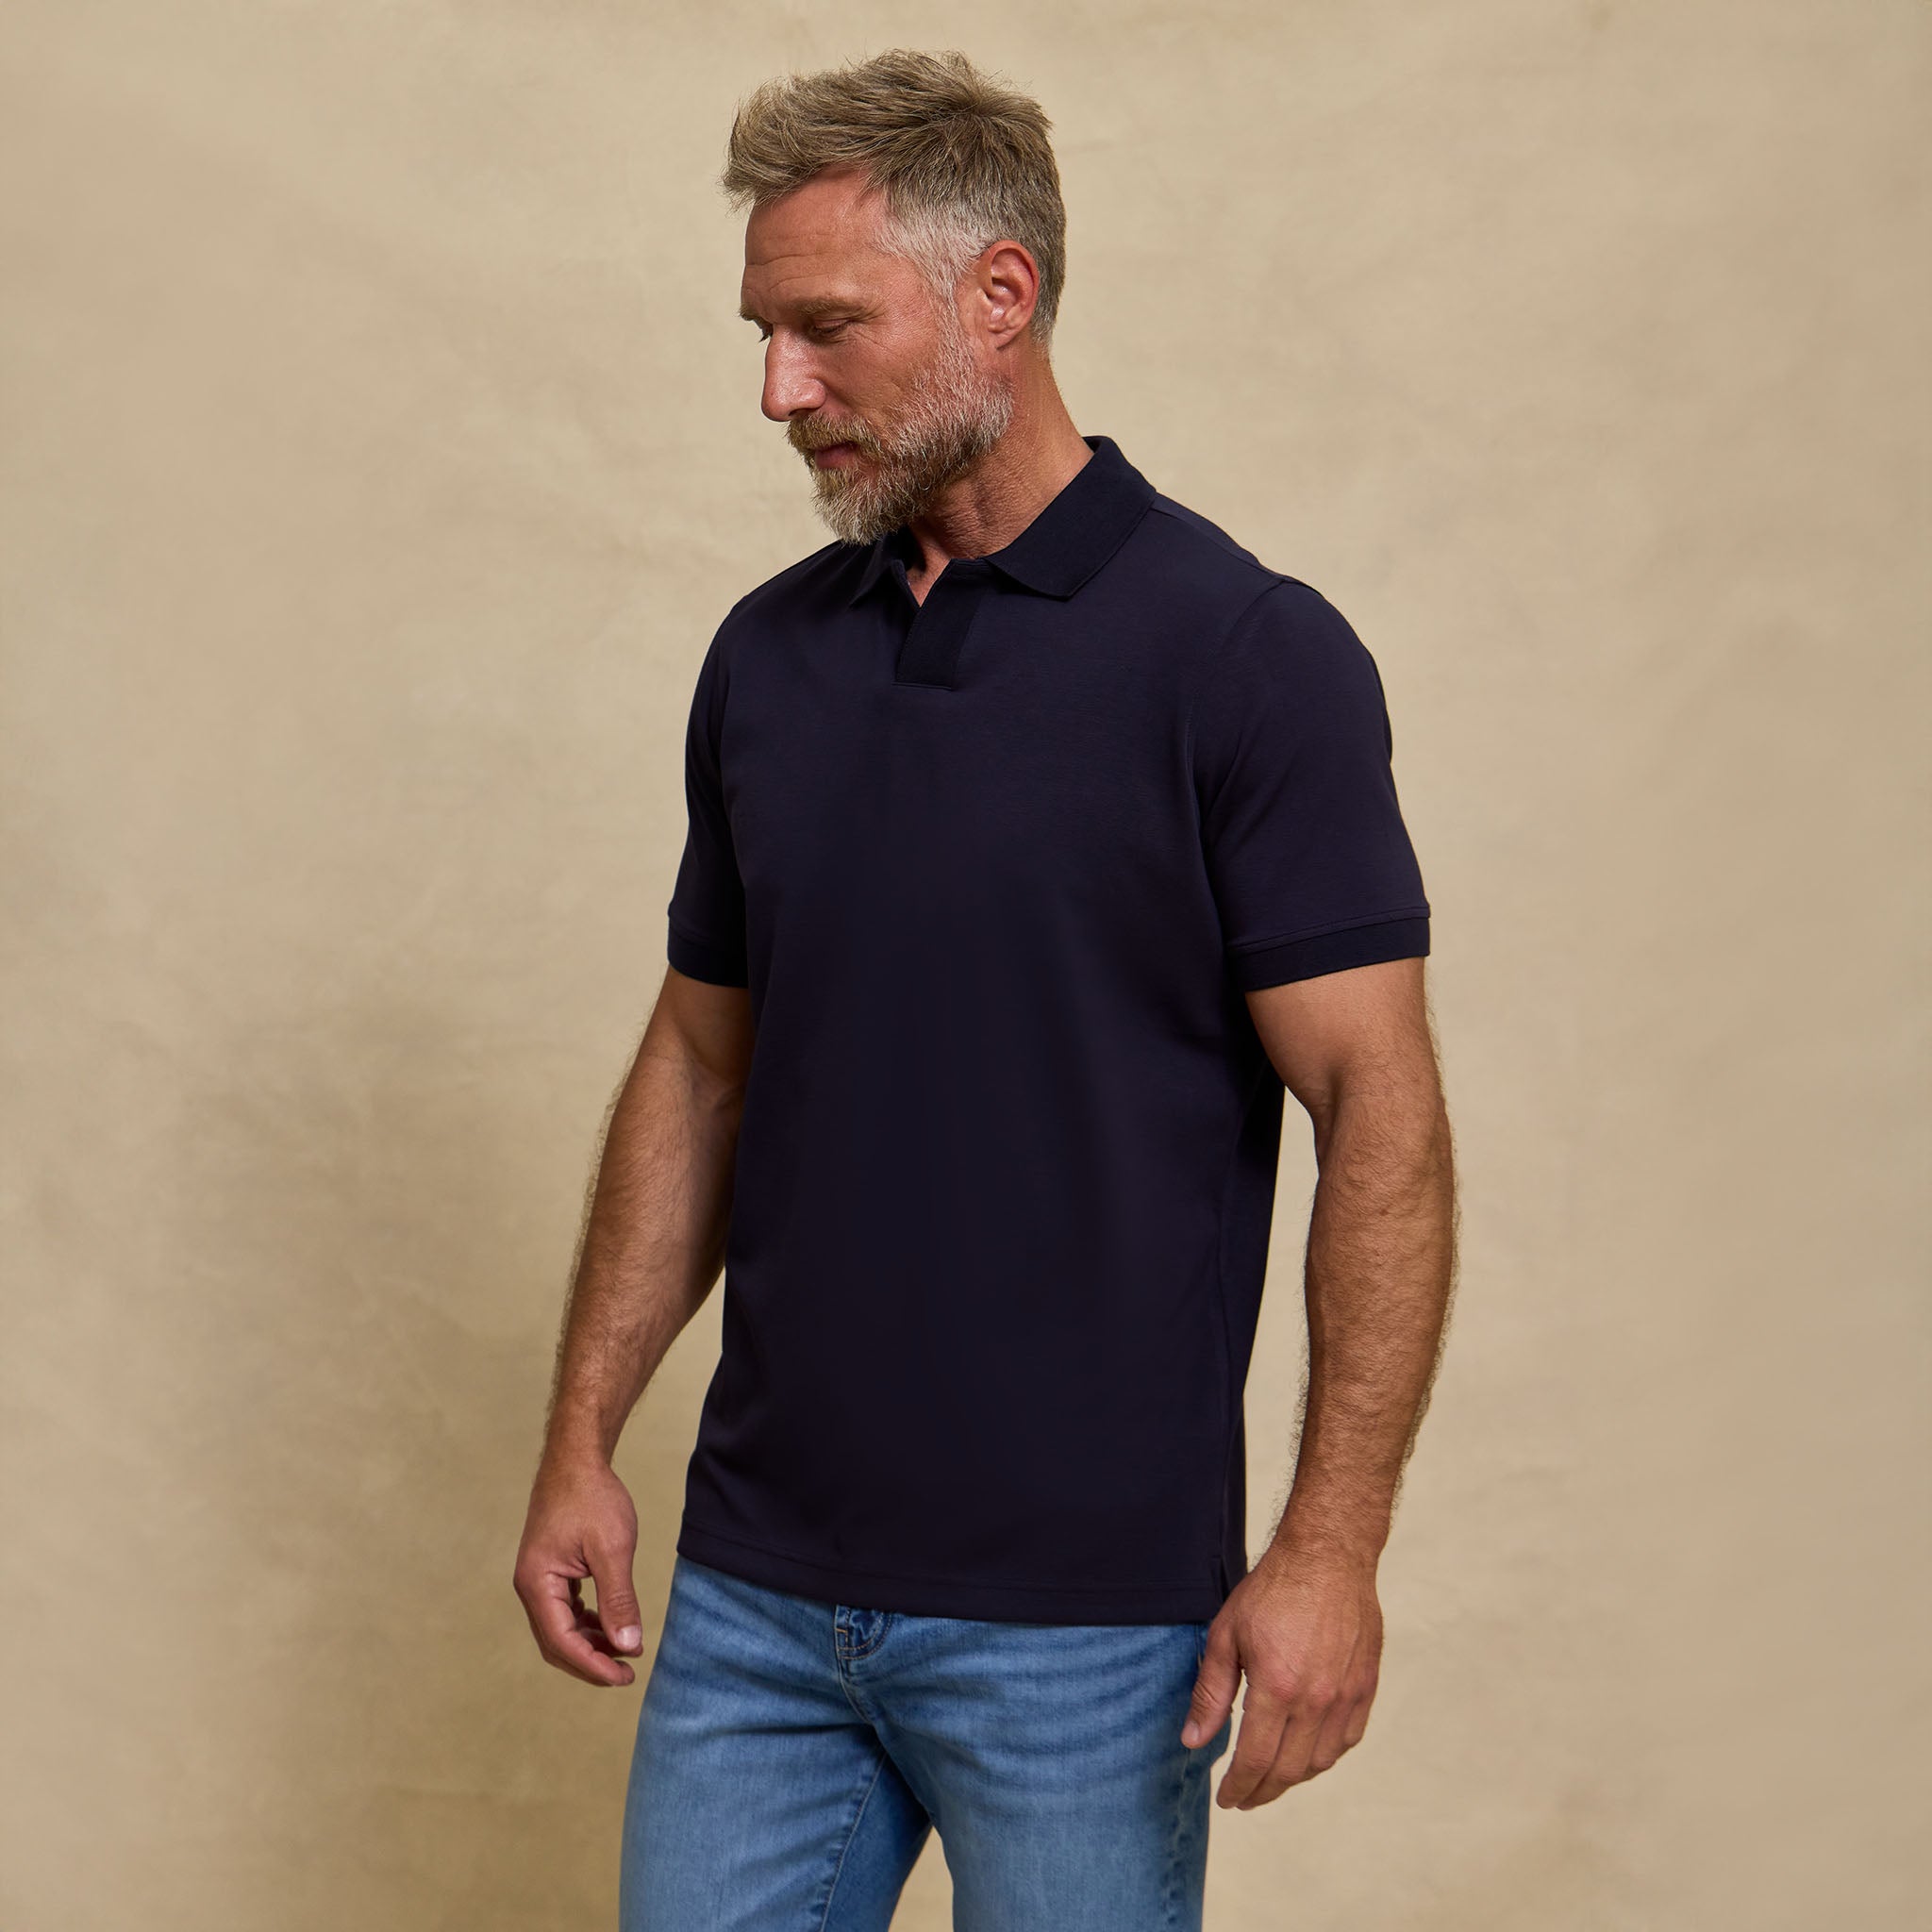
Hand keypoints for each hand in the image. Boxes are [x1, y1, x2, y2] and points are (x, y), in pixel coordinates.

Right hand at [512, 1452, 644, 1686]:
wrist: (576, 1460)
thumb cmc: (592, 1497)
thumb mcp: (612, 1549)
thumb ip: (618, 1599)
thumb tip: (627, 1645)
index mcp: (537, 1583)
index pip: (562, 1641)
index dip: (593, 1665)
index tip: (624, 1677)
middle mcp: (530, 1586)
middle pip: (556, 1642)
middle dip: (591, 1661)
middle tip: (627, 1672)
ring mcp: (538, 1579)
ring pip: (560, 1628)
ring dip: (590, 1644)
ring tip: (624, 1651)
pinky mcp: (549, 1571)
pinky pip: (564, 1611)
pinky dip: (587, 1624)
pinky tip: (610, 1626)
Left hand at [1181, 1538, 1383, 1807]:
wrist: (1327, 1557)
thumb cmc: (1272, 1590)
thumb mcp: (1226, 1635)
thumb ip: (1210, 1694)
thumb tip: (1193, 1741)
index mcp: (1277, 1688)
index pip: (1256, 1761)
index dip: (1239, 1787)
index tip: (1227, 1799)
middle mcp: (1316, 1700)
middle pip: (1289, 1771)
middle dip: (1264, 1791)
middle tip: (1245, 1796)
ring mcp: (1346, 1696)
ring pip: (1321, 1761)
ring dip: (1294, 1778)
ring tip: (1272, 1777)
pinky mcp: (1366, 1686)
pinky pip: (1348, 1739)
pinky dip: (1326, 1755)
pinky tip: (1308, 1753)